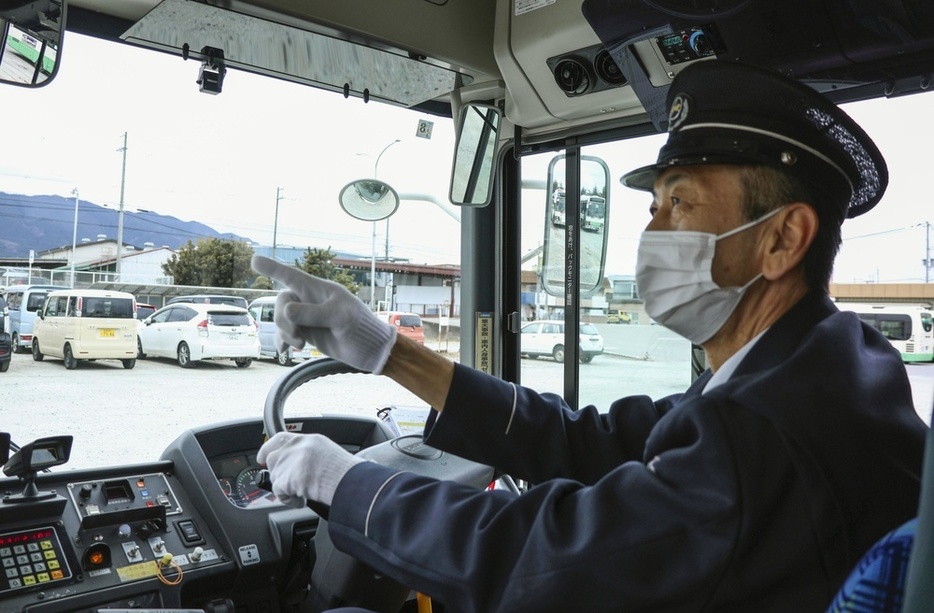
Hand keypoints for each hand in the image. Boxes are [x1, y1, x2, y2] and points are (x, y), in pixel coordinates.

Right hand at [252, 255, 396, 372]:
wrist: (370, 349)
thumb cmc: (360, 327)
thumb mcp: (339, 318)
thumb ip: (312, 313)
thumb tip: (285, 311)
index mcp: (319, 290)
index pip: (291, 276)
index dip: (272, 268)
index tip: (253, 260)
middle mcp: (310, 300)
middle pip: (282, 302)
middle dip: (283, 320)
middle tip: (298, 337)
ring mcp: (308, 316)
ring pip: (282, 319)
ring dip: (285, 332)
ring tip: (300, 345)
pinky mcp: (307, 332)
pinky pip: (285, 333)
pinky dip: (283, 340)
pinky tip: (284, 351)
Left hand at [257, 432, 363, 506]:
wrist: (347, 481)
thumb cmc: (347, 472)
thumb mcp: (332, 453)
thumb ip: (316, 455)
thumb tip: (313, 466)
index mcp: (309, 440)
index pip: (280, 439)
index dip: (268, 448)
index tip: (262, 457)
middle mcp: (296, 447)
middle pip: (272, 459)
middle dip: (278, 474)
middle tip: (290, 485)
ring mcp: (289, 462)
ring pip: (275, 477)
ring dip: (285, 488)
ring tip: (302, 494)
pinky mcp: (285, 479)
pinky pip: (278, 493)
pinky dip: (288, 500)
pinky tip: (301, 500)